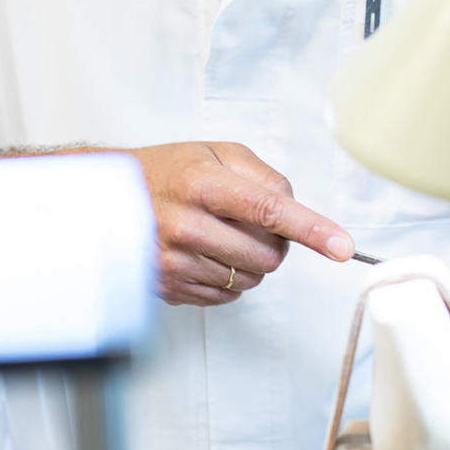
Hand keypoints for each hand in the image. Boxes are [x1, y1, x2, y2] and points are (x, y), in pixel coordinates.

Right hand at [131, 142, 353, 306]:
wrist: (107, 197)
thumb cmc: (168, 171)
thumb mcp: (217, 153)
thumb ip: (264, 177)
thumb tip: (295, 210)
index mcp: (202, 184)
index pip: (268, 210)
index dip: (311, 229)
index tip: (342, 246)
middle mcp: (185, 225)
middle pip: (267, 255)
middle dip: (274, 243)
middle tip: (250, 223)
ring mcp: (173, 261)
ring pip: (249, 279)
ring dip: (250, 262)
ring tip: (222, 235)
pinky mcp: (167, 287)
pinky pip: (226, 296)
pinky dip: (228, 278)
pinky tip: (207, 254)